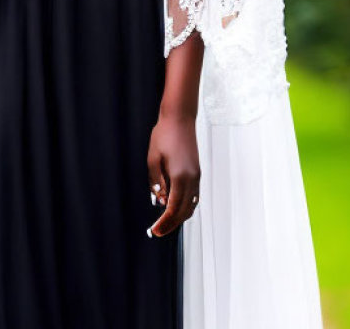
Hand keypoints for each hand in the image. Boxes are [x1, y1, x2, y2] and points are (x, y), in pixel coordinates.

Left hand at [146, 112, 199, 237]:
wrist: (179, 119)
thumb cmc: (164, 136)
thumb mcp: (153, 159)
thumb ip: (156, 182)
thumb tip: (160, 200)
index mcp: (180, 177)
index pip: (173, 208)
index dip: (165, 222)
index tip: (156, 231)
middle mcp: (192, 179)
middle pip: (184, 211)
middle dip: (172, 223)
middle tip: (158, 231)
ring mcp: (197, 176)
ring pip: (191, 205)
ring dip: (179, 215)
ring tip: (165, 222)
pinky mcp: (197, 173)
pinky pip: (193, 196)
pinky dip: (185, 205)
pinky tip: (174, 206)